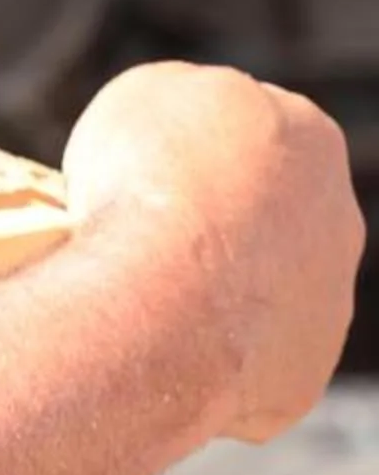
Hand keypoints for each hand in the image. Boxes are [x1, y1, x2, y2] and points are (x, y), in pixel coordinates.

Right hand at [60, 63, 362, 443]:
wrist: (159, 295)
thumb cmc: (148, 184)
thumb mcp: (142, 96)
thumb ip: (178, 111)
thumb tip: (175, 141)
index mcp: (309, 138)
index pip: (246, 135)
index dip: (183, 152)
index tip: (136, 173)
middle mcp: (337, 222)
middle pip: (264, 220)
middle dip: (209, 230)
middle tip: (136, 241)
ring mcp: (327, 306)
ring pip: (259, 298)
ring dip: (207, 298)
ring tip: (138, 301)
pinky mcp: (301, 378)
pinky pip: (244, 370)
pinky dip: (198, 361)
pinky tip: (152, 352)